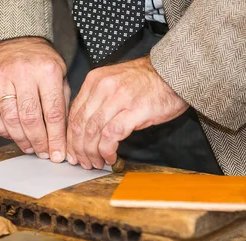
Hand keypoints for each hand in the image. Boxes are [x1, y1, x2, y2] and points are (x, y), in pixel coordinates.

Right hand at [0, 37, 69, 161]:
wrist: (14, 40)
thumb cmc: (39, 62)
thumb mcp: (60, 75)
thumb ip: (62, 103)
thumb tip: (63, 137)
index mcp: (47, 71)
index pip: (53, 112)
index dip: (56, 138)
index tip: (58, 154)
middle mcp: (23, 73)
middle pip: (30, 118)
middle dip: (39, 141)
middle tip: (43, 153)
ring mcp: (1, 78)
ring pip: (10, 119)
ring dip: (21, 139)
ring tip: (29, 147)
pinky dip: (2, 130)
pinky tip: (12, 135)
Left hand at [67, 55, 188, 168]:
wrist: (175, 72)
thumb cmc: (148, 82)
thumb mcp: (114, 83)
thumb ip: (98, 101)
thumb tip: (85, 128)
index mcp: (95, 80)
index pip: (74, 113)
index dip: (70, 137)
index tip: (72, 151)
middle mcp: (103, 88)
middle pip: (80, 125)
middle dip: (78, 148)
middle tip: (82, 162)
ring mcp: (118, 98)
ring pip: (93, 132)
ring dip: (92, 153)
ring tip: (96, 163)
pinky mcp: (134, 111)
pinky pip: (111, 136)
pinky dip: (107, 150)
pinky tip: (110, 157)